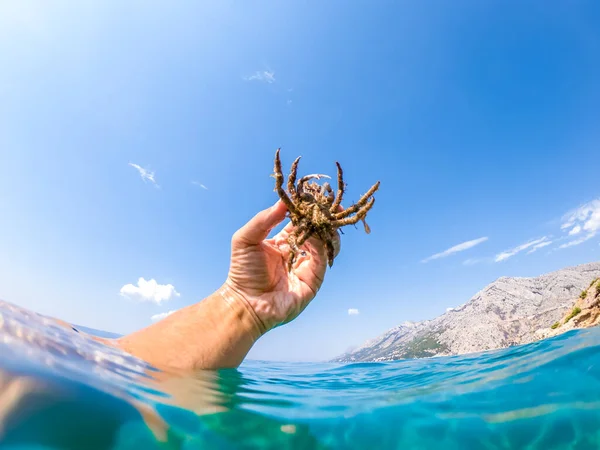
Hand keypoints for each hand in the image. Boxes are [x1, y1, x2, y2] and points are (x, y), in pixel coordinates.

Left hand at [225, 200, 339, 332]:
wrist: (246, 302)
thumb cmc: (242, 272)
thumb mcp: (246, 238)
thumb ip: (264, 219)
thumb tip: (283, 201)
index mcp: (283, 242)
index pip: (300, 221)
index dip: (306, 209)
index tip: (313, 195)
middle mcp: (298, 252)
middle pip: (316, 230)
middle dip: (323, 217)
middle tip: (329, 203)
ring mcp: (307, 266)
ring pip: (324, 243)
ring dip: (325, 228)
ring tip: (321, 217)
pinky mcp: (313, 279)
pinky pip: (322, 258)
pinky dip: (321, 243)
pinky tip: (314, 233)